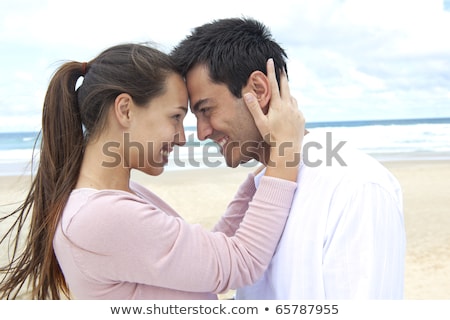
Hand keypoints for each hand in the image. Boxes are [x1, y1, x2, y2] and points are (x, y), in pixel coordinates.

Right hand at [243, 59, 304, 180]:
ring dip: (288, 92)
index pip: (273, 84)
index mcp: (277, 105)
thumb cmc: (272, 137)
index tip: (271, 61)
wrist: (288, 149)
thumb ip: (254, 108)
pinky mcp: (302, 118)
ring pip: (292, 97)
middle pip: (286, 87)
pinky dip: (292, 105)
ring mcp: (296, 111)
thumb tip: (247, 94)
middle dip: (282, 76)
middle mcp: (289, 106)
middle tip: (281, 68)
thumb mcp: (260, 122)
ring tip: (284, 90)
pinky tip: (289, 109)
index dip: (271, 72)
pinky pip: (296, 108)